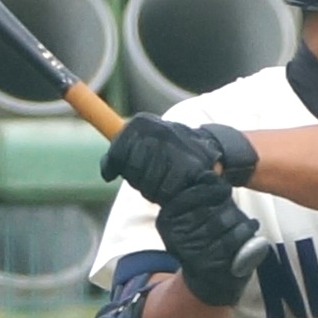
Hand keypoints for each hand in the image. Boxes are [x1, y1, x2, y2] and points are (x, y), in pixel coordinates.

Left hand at [101, 115, 256, 205]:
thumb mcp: (145, 142)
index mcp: (142, 123)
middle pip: (132, 170)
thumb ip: (122, 153)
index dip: (114, 166)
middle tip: (151, 175)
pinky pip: (165, 191)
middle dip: (139, 179)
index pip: (118, 152)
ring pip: (147, 182)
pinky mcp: (187, 167)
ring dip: (153, 189)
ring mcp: (173, 148)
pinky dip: (168, 195)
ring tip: (165, 179)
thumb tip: (107, 173)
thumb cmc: (169, 149)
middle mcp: (157, 132)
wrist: (210, 147)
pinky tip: (176, 186)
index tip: (115, 173)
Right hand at [156, 179, 264, 307]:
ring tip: (245, 221)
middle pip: (211, 205)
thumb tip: (215, 166)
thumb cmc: (204, 239)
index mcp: (168, 218)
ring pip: (224, 220)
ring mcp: (191, 250)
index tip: (223, 189)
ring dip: (240, 219)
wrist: (206, 281)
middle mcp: (175, 234)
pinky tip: (250, 228)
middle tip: (233, 208)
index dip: (213, 187)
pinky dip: (247, 232)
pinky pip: (234, 240)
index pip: (192, 192)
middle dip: (227, 204)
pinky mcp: (209, 263)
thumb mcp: (193, 216)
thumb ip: (199, 193)